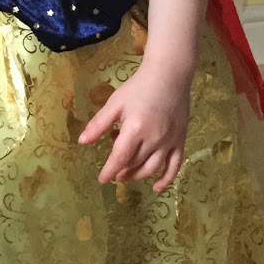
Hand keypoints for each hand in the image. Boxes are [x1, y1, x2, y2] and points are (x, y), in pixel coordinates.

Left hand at [78, 59, 192, 191]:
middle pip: (135, 163)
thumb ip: (99, 124)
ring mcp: (169, 141)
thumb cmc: (139, 87)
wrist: (169, 75)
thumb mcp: (116, 103)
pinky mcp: (180, 140)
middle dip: (123, 171)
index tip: (102, 179)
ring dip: (138, 176)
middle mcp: (153, 138)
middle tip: (115, 172)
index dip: (110, 170)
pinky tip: (157, 188)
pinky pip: (174, 165)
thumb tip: (82, 142)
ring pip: (152, 167)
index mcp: (135, 129)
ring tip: (127, 176)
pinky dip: (166, 179)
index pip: (120, 157)